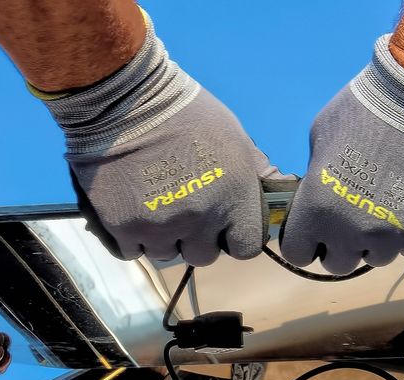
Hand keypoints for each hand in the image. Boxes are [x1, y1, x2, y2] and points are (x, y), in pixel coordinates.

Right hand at [43, 10, 286, 264]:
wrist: (126, 99)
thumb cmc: (188, 113)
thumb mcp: (235, 137)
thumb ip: (257, 173)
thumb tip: (280, 191)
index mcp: (234, 198)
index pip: (246, 247)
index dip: (235, 237)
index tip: (224, 226)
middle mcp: (200, 219)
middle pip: (204, 256)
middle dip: (197, 238)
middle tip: (184, 210)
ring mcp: (160, 226)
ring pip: (167, 254)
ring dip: (163, 238)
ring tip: (155, 206)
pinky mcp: (123, 227)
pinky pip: (133, 251)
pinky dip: (133, 237)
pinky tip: (133, 210)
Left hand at [279, 35, 403, 273]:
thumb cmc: (366, 106)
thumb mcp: (322, 137)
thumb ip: (317, 176)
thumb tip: (321, 193)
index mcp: (319, 210)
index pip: (299, 253)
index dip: (306, 240)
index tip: (315, 228)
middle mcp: (355, 232)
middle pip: (339, 264)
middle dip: (340, 244)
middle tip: (352, 217)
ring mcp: (397, 235)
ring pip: (379, 257)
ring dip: (377, 239)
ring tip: (388, 205)